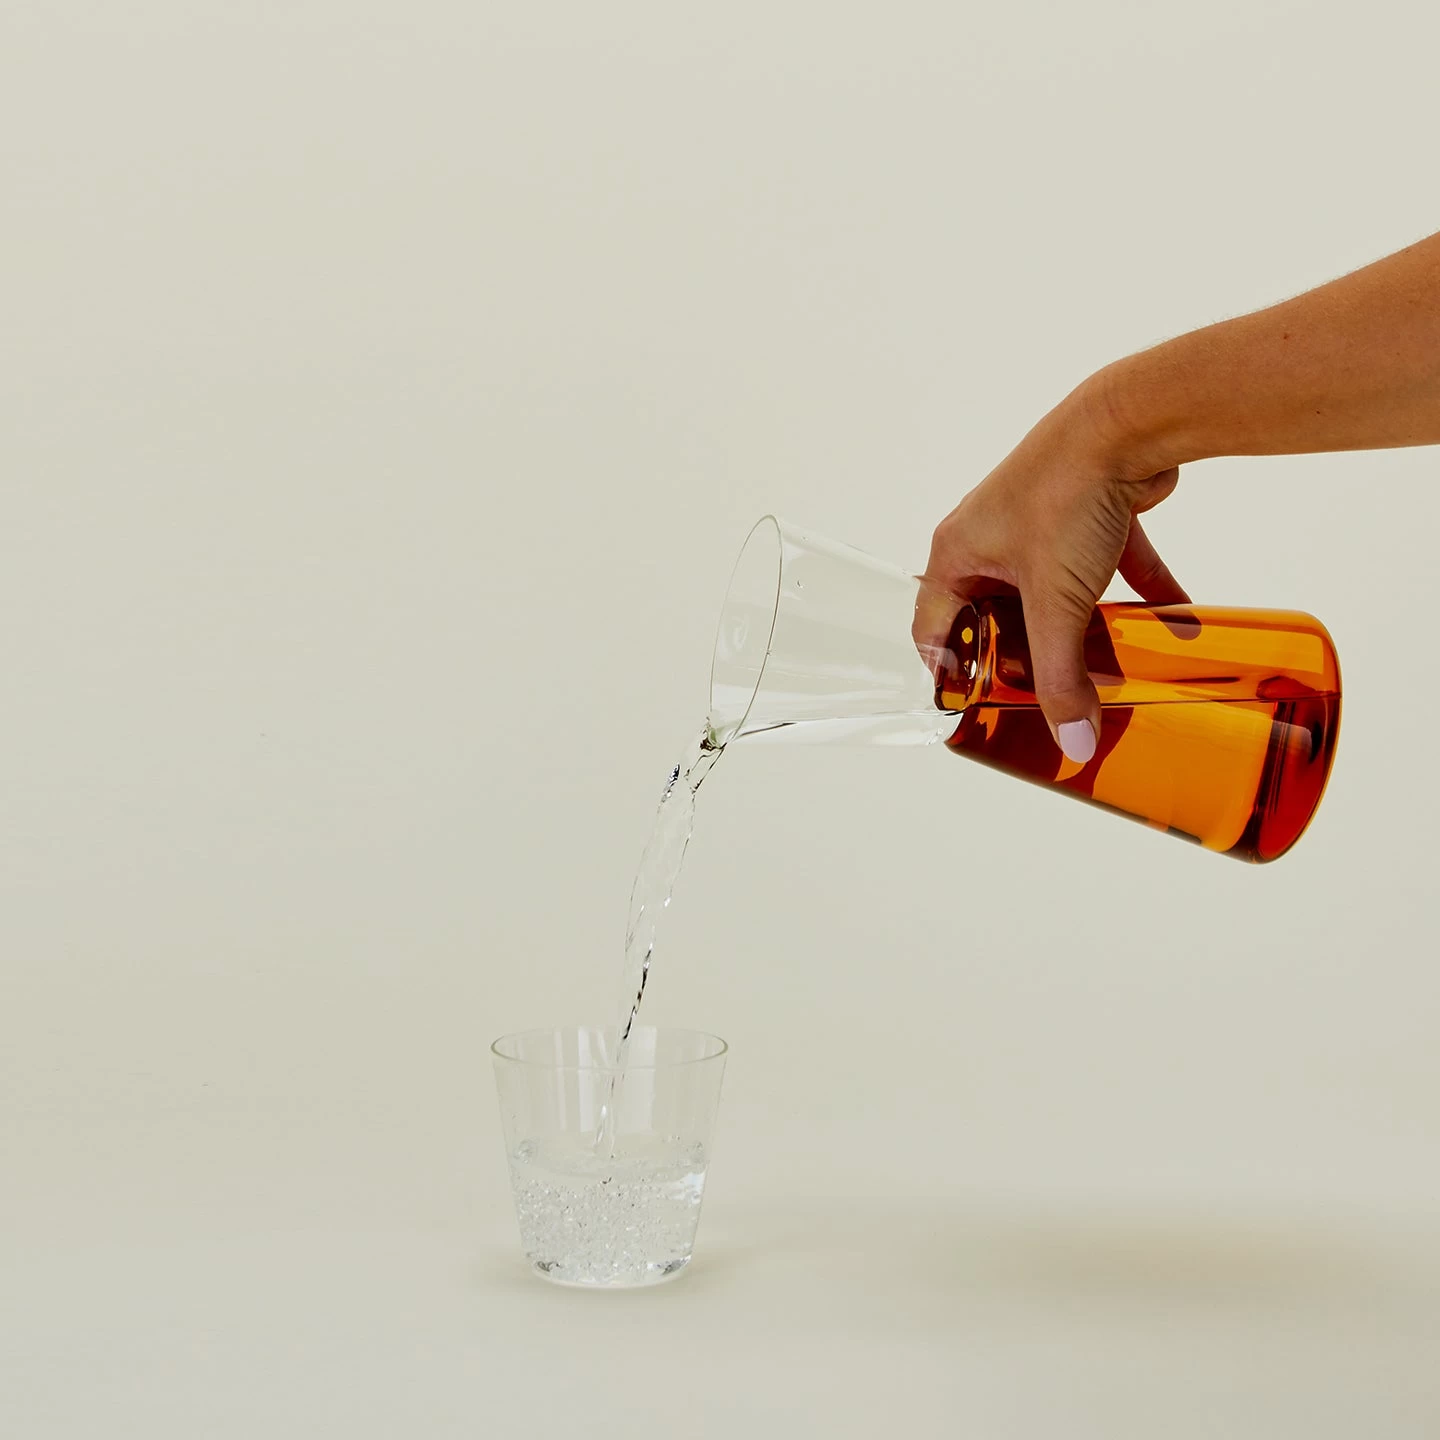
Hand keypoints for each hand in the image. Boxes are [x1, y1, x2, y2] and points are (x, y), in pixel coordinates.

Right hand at [915, 373, 1188, 761]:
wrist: (1127, 424)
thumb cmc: (1063, 495)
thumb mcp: (1057, 604)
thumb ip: (1063, 678)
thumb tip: (1072, 742)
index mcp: (957, 554)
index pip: (934, 627)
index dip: (949, 670)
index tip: (974, 708)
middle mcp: (990, 536)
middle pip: (998, 615)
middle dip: (1025, 657)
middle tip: (1043, 694)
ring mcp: (1040, 523)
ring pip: (1054, 592)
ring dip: (1083, 628)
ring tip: (1104, 667)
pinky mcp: (1088, 513)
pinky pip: (1108, 566)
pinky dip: (1137, 593)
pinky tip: (1172, 620)